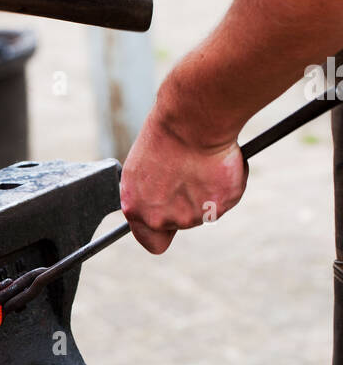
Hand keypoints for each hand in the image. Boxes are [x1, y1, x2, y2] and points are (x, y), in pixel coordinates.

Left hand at [120, 106, 247, 253]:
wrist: (191, 123)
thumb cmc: (165, 135)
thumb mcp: (144, 167)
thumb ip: (152, 191)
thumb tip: (166, 197)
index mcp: (137, 209)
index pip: (152, 241)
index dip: (162, 231)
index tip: (171, 214)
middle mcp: (161, 219)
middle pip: (183, 221)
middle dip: (189, 202)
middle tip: (190, 173)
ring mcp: (191, 217)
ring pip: (206, 209)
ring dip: (208, 190)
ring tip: (203, 162)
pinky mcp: (218, 209)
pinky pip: (228, 196)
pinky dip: (228, 180)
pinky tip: (219, 161)